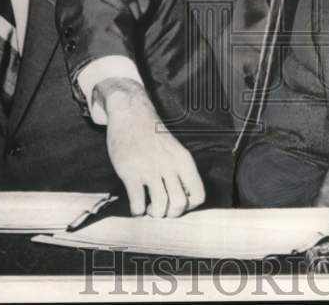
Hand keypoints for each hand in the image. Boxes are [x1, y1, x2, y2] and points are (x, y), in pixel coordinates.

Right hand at [98, 77, 204, 217]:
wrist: (132, 113)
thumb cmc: (152, 135)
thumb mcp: (174, 149)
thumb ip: (179, 171)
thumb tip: (181, 201)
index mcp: (184, 160)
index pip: (198, 195)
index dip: (189, 206)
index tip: (177, 203)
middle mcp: (169, 165)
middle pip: (180, 204)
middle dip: (170, 214)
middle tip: (161, 209)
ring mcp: (149, 169)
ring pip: (160, 206)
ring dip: (154, 214)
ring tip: (148, 208)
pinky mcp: (130, 172)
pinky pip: (137, 203)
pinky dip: (137, 211)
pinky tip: (136, 205)